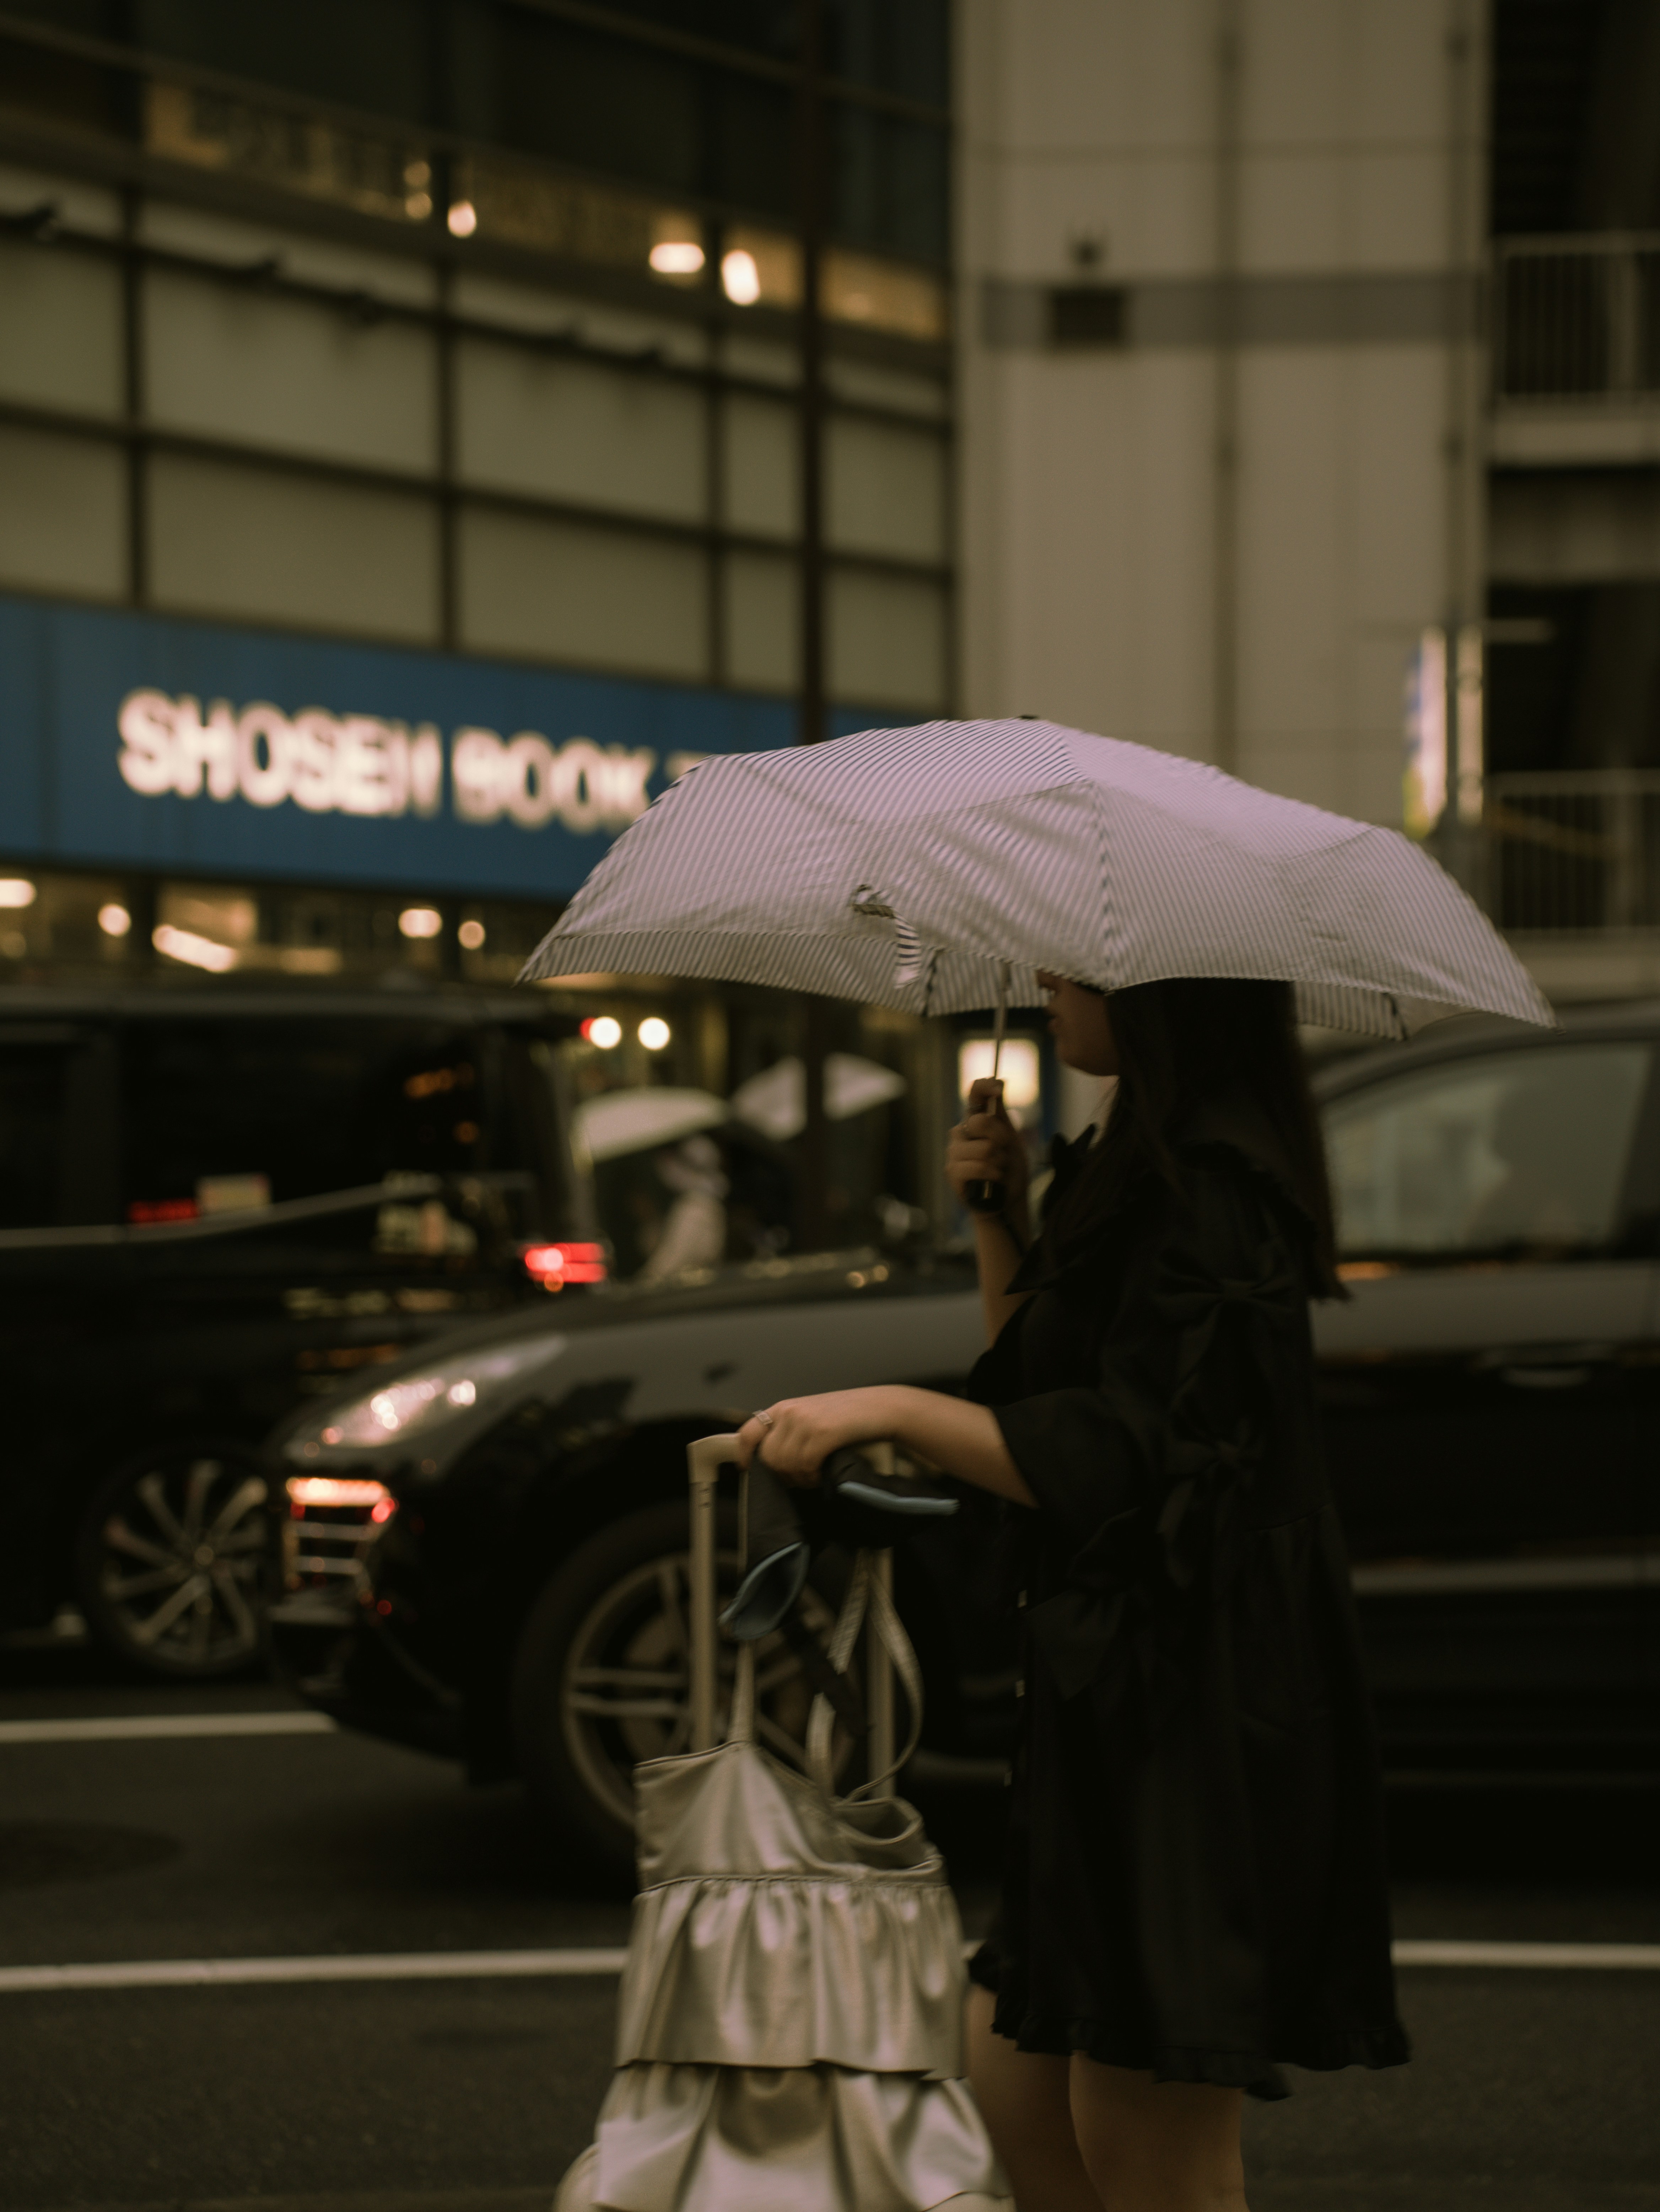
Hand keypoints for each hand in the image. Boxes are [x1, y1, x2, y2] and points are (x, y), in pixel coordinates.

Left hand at [735, 1388, 899, 1484]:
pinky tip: (823, 1472)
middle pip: (768, 1457)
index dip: (744, 1454)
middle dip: (782, 1474)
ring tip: (815, 1474)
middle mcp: (790, 1412)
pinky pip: (805, 1466)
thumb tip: (775, 1460)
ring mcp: (804, 1421)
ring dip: (800, 1477)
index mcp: (784, 1407)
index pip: (748, 1431)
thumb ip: (791, 1431)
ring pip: (786, 1464)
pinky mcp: (821, 1432)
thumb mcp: (813, 1416)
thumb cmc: (850, 1416)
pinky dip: (813, 1476)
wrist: (881, 1408)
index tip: (748, 1468)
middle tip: (801, 1477)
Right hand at [946, 1079, 1029, 1212]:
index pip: (973, 1095)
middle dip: (1001, 1139)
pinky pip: (977, 1167)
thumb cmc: (1009, 1170)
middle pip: (980, 1121)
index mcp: (974, 1121)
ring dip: (999, 1162)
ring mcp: (954, 1153)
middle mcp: (960, 1133)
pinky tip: (993, 1180)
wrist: (1009, 1202)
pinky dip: (993, 1174)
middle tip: (1004, 1153)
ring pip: (983, 1148)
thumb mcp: (1011, 1138)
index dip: (984, 1087)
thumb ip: (1001, 1114)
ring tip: (998, 1170)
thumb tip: (998, 1080)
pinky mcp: (952, 1173)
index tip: (998, 1087)